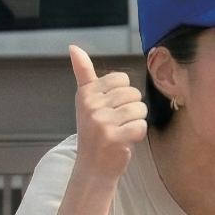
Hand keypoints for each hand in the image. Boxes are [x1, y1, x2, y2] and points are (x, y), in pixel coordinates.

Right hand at [70, 44, 145, 181]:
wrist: (92, 167)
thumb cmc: (94, 131)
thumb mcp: (86, 100)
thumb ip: (83, 73)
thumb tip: (73, 47)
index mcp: (86, 93)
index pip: (122, 79)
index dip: (124, 95)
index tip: (110, 108)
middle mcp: (90, 105)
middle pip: (133, 94)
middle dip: (131, 109)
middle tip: (116, 123)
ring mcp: (101, 122)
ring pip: (140, 109)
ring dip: (136, 122)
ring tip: (121, 131)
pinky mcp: (113, 138)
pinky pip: (141, 126)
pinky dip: (138, 135)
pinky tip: (125, 141)